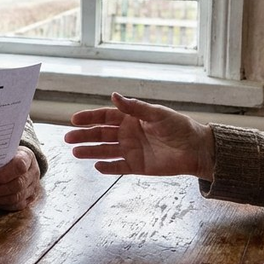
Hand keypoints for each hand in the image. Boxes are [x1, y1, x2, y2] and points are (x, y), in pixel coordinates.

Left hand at [0, 146, 40, 210]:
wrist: (22, 162)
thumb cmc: (10, 155)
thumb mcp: (5, 150)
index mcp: (28, 157)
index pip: (20, 166)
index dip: (5, 174)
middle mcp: (33, 172)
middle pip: (17, 185)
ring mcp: (33, 187)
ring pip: (16, 198)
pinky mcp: (29, 198)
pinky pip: (15, 206)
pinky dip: (0, 204)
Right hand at [66, 92, 214, 178]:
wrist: (196, 149)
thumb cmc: (179, 127)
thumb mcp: (157, 114)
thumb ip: (135, 107)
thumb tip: (113, 96)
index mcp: (131, 118)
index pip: (105, 117)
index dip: (89, 118)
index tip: (74, 120)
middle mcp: (127, 134)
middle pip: (101, 134)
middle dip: (84, 136)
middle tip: (68, 138)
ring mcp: (131, 150)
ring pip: (105, 150)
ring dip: (90, 151)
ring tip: (75, 152)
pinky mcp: (137, 166)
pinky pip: (118, 167)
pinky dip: (108, 167)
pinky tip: (96, 166)